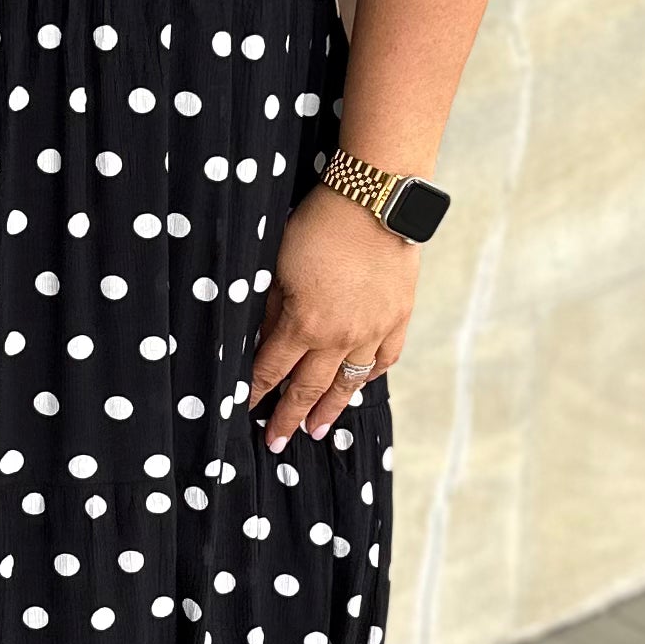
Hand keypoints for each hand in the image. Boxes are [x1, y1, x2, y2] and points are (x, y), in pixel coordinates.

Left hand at [249, 185, 414, 452]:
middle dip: (289, 417)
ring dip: (330, 408)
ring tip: (317, 430)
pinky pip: (384, 360)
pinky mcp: (398, 317)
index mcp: (304, 325)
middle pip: (309, 388)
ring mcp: (374, 331)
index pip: (272, 370)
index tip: (246, 412)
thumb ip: (269, 311)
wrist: (374, 201)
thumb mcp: (277, 268)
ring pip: (348, 382)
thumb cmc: (316, 226)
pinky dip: (369, 377)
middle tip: (277, 442)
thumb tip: (259, 344)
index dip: (256, 393)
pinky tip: (358, 386)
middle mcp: (340, 337)